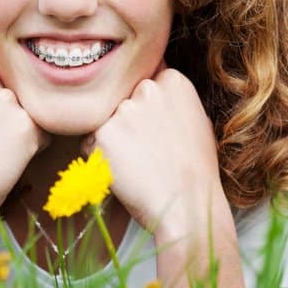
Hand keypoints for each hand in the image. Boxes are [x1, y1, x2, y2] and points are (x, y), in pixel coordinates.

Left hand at [84, 63, 224, 234]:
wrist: (188, 206)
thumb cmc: (197, 170)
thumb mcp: (198, 122)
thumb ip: (173, 100)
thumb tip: (156, 87)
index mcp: (173, 80)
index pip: (142, 82)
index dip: (144, 108)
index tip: (153, 129)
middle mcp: (147, 88)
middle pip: (121, 99)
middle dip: (125, 120)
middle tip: (144, 150)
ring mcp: (123, 110)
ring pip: (103, 120)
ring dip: (111, 139)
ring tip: (136, 164)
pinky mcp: (103, 134)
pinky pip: (89, 142)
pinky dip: (99, 158)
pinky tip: (123, 172)